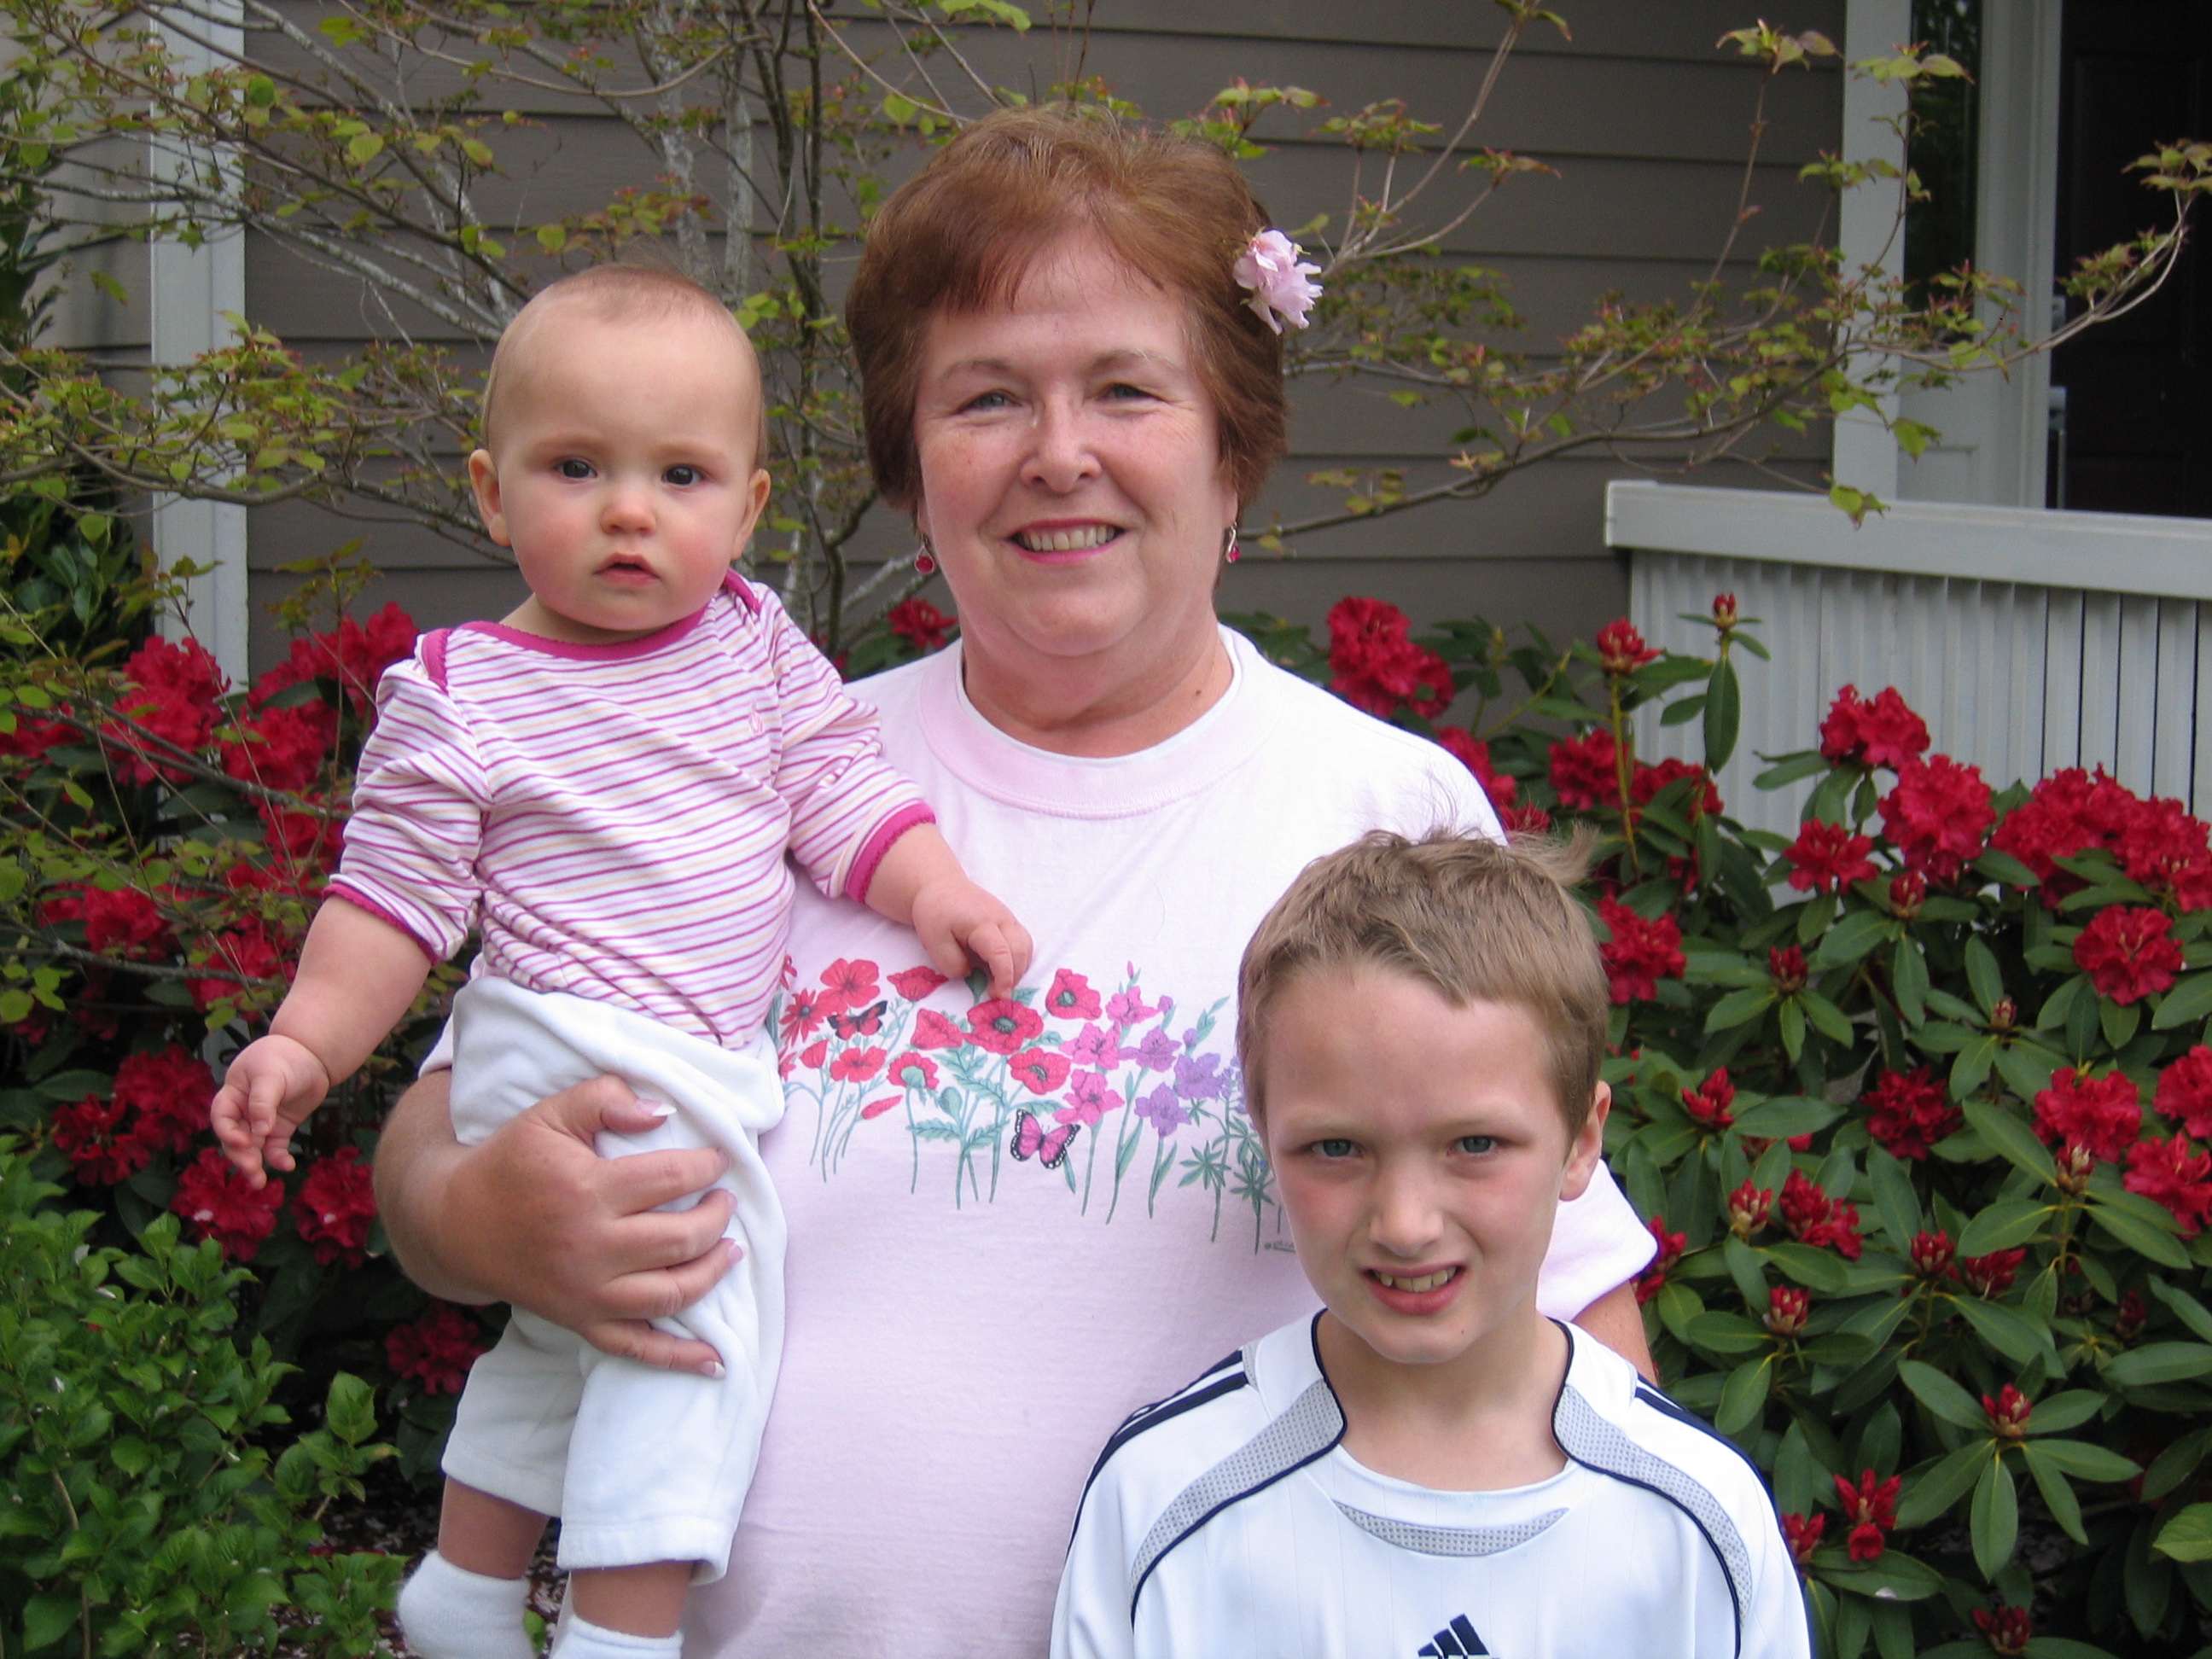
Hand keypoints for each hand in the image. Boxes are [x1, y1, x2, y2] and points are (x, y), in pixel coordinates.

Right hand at [210, 1034, 330, 1186]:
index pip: (222, 1118)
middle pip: (235, 1139)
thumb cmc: (283, 1057)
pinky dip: (278, 1158)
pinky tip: (287, 1165)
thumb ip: (263, 1102)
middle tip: (253, 1170)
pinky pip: (274, 1148)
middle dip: (241, 1156)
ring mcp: (261, 1121)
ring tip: (260, 1183)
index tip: (244, 1143)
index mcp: (232, 1095)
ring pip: (253, 1148)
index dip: (228, 1133)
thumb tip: (261, 1131)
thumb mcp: (270, 1075)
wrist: (312, 1054)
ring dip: (255, 1165)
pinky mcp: (279, 1128)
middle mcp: (243, 1111)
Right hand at [375, 1069, 739, 1374]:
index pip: (671, 1177)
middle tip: (725, 1200)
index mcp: (586, 1191)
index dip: (707, 1165)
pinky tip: (717, 1358)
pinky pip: (637, 1347)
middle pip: (680, 1238)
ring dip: (713, 1272)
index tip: (718, 1159)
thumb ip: (605, 1101)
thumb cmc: (509, 1163)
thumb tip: (662, 1112)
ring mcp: (586, 1293)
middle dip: (717, 1218)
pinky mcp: (580, 1321)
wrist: (454, 1224)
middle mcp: (591, 1248)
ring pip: (671, 1294)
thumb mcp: (549, 1115)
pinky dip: (680, 1357)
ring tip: (731, 1249)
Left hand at [909, 874, 1032, 996]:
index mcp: (982, 923)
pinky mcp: (1009, 921)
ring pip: (1027, 946)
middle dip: (1014, 976)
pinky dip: (1019, 959)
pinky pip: (1023, 942)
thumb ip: (951, 963)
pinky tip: (1003, 968)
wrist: (941, 886)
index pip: (1002, 953)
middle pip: (1020, 951)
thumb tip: (969, 974)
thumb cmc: (935, 913)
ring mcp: (1008, 918)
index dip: (1004, 977)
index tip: (999, 996)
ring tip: (1000, 982)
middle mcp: (1002, 919)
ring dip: (1019, 968)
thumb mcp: (933, 941)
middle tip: (996, 994)